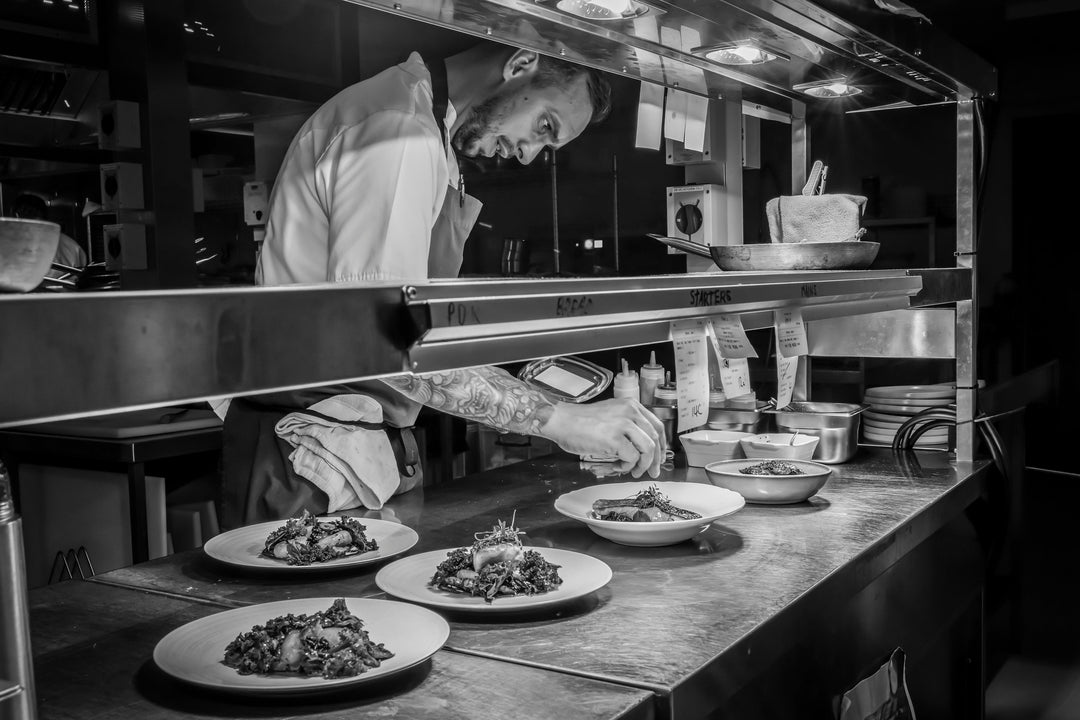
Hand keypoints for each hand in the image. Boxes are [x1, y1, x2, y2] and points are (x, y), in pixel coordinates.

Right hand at [538, 399, 666, 477]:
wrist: (561, 421)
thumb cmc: (580, 421)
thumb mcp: (610, 414)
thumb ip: (627, 424)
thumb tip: (641, 446)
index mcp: (630, 405)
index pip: (657, 425)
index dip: (662, 444)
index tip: (659, 457)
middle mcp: (630, 412)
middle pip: (655, 438)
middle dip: (656, 460)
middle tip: (652, 472)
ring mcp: (623, 424)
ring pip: (648, 449)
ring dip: (643, 464)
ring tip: (633, 470)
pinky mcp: (615, 439)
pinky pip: (631, 458)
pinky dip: (626, 465)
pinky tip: (616, 464)